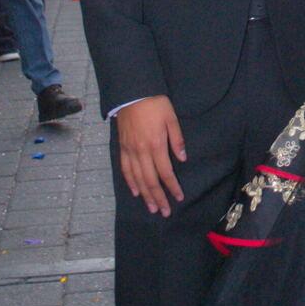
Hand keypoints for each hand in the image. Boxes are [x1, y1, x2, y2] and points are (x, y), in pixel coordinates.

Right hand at [115, 96, 185, 216]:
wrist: (132, 94)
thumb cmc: (155, 104)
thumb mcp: (172, 118)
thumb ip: (177, 140)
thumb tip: (182, 159)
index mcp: (156, 145)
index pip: (165, 172)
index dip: (172, 186)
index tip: (179, 197)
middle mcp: (142, 152)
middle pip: (150, 180)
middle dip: (159, 197)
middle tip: (165, 211)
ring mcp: (130, 151)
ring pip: (137, 179)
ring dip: (145, 195)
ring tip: (152, 208)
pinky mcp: (122, 148)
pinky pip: (125, 169)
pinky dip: (130, 182)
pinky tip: (136, 192)